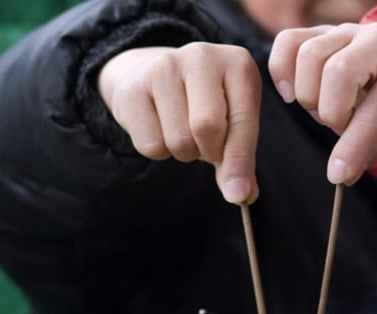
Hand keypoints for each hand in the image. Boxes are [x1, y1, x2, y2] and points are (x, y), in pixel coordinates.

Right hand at [98, 44, 260, 204]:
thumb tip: (241, 195)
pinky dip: (159, 150)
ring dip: (183, 152)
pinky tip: (160, 127)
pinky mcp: (133, 87)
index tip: (238, 194)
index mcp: (238, 64)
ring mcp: (164, 67)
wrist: (153, 75)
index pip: (243, 120)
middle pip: (206, 128)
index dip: (240, 162)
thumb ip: (241, 158)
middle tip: (206, 146)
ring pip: (178, 140)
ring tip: (183, 131)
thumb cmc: (206, 104)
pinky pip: (151, 145)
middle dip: (208, 152)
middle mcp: (202, 57)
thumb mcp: (233, 122)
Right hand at [269, 23, 376, 184]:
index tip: (338, 174)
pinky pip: (288, 41)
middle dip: (332, 112)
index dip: (353, 145)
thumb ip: (371, 149)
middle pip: (336, 71)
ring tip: (326, 109)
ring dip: (310, 95)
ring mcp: (348, 31)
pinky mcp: (322, 31)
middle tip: (342, 125)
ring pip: (309, 55)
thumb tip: (339, 174)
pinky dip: (281, 70)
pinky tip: (292, 92)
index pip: (375, 108)